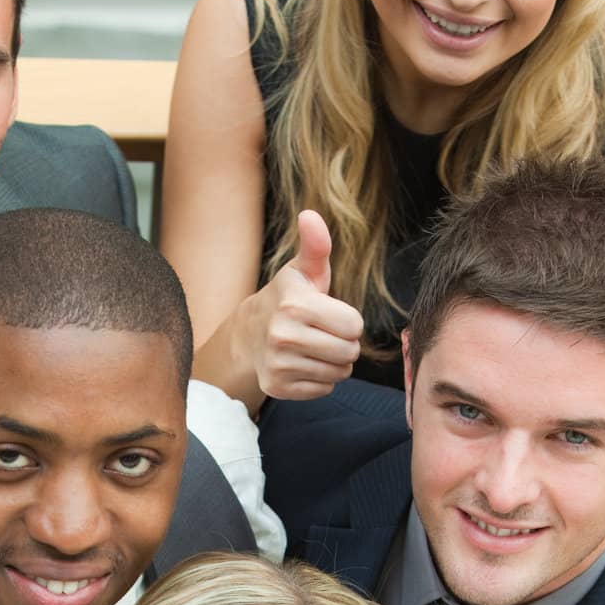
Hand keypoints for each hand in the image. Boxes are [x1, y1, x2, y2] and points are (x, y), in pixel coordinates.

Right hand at [240, 211, 363, 400]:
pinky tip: (304, 363)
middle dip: (345, 343)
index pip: (354, 325)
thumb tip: (310, 215)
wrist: (250, 333)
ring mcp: (278, 364)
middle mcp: (283, 336)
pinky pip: (323, 389)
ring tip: (316, 348)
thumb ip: (315, 246)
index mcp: (294, 305)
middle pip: (349, 352)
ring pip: (339, 373)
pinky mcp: (277, 387)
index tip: (330, 314)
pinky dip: (320, 379)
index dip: (348, 320)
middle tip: (325, 333)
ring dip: (334, 362)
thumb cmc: (288, 298)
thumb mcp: (304, 271)